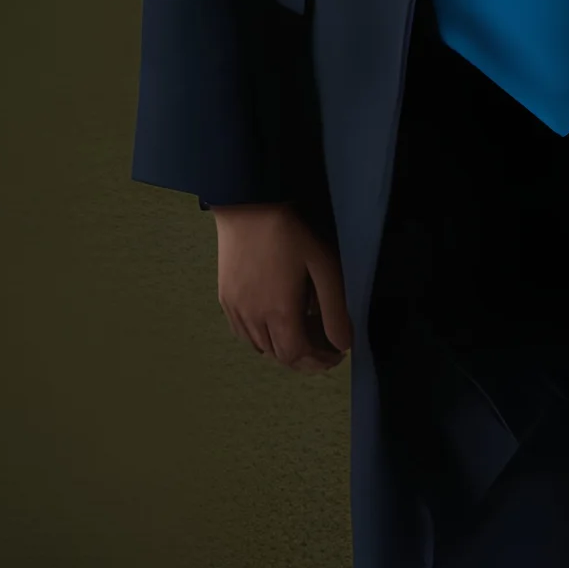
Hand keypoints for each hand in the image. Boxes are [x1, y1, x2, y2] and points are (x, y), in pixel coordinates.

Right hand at [209, 202, 353, 370]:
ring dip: (282, 349)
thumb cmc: (290, 231)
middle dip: (304, 358)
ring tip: (302, 333)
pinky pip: (243, 332)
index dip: (319, 363)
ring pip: (260, 347)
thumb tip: (344, 344)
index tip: (336, 355)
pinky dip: (262, 337)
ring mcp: (235, 309)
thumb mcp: (323, 266)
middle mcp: (253, 318)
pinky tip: (274, 321)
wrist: (247, 204)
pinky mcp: (224, 297)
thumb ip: (335, 309)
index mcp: (279, 313)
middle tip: (324, 346)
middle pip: (278, 356)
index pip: (298, 357)